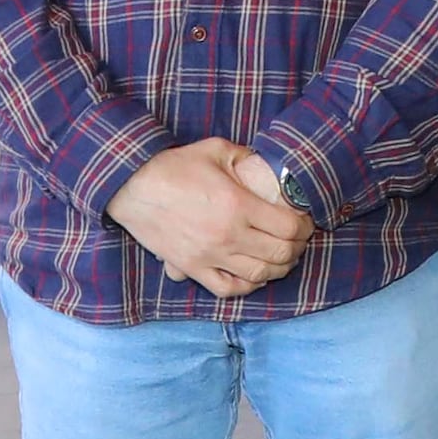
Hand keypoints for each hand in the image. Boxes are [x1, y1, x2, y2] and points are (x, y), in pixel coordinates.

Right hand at [109, 141, 309, 298]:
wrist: (132, 187)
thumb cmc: (174, 167)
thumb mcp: (217, 150)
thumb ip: (247, 157)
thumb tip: (269, 164)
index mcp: (238, 206)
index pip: (288, 227)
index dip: (305, 226)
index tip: (306, 221)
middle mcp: (228, 236)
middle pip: (280, 254)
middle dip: (297, 248)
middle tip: (298, 240)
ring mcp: (209, 256)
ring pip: (258, 276)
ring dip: (278, 269)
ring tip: (283, 258)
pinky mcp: (192, 268)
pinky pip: (227, 288)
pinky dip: (247, 286)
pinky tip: (255, 276)